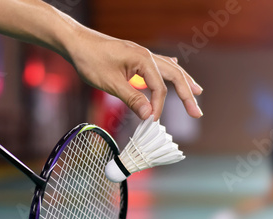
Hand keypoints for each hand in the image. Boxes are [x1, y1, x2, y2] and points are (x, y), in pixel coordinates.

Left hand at [67, 29, 202, 118]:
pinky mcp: (134, 57)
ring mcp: (141, 55)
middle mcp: (146, 55)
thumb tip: (149, 115)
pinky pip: (158, 64)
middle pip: (174, 76)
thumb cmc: (90, 60)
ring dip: (183, 82)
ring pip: (169, 69)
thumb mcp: (110, 83)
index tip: (151, 122)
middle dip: (187, 95)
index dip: (157, 107)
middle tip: (197, 113)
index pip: (159, 88)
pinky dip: (168, 71)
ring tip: (197, 93)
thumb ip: (132, 99)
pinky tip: (175, 69)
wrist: (75, 42)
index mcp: (143, 60)